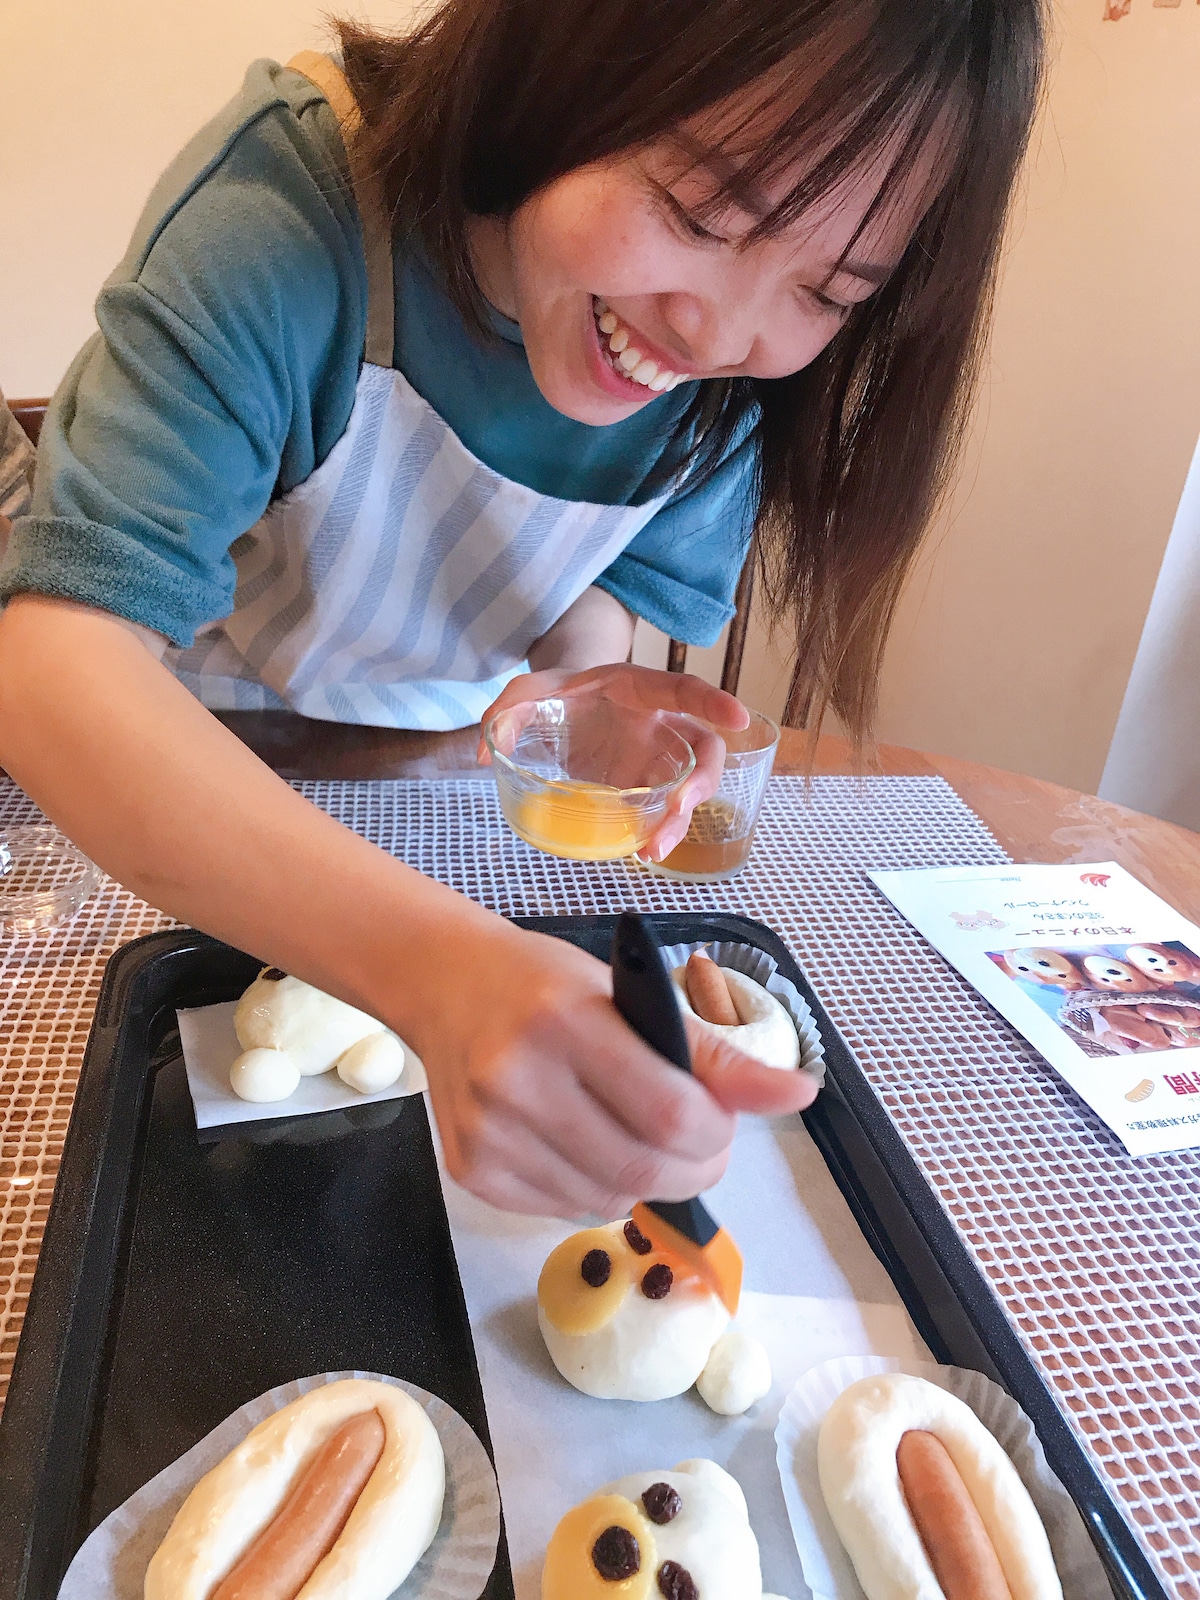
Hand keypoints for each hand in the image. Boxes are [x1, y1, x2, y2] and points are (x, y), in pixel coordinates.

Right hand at [414, 920, 816, 1218]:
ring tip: (645, 1141)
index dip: (716, 1132)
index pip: (670, 1111)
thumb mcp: (630, 993)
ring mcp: (488, 1132)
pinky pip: (565, 1209)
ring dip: (649, 1184)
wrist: (445, 987)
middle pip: (641, 1170)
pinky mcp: (472, 1171)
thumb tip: (799, 1096)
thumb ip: (712, 1054)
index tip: (721, 1120)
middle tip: (702, 1148)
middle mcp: (515, 1079)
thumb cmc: (544, 984)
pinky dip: (600, 1190)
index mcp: (562, 1020)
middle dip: (696, 1169)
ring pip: (607, 1199)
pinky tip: (592, 1148)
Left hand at [477, 663, 749, 860]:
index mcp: (640, 689)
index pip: (684, 691)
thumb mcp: (530, 690)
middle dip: (701, 782)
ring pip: (689, 788)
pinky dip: (659, 830)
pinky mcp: (646, 785)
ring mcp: (657, 758)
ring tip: (651, 850)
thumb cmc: (560, 692)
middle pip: (704, 751)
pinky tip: (640, 850)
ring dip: (679, 820)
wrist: (567, 704)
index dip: (713, 702)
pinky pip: (664, 809)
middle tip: (680, 809)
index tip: (737, 717)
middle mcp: (661, 724)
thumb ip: (506, 710)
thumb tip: (487, 752)